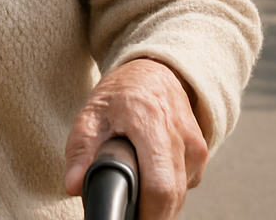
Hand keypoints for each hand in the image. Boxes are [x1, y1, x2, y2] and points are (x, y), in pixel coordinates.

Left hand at [64, 58, 207, 219]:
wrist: (154, 71)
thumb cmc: (120, 94)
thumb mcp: (90, 114)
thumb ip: (80, 150)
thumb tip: (74, 185)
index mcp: (150, 122)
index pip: (160, 185)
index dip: (146, 213)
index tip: (129, 218)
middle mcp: (179, 136)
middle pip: (172, 197)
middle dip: (149, 214)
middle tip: (127, 213)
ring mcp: (195, 146)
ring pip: (180, 195)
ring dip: (158, 203)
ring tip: (134, 188)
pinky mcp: (201, 154)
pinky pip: (185, 185)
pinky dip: (166, 191)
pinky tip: (149, 175)